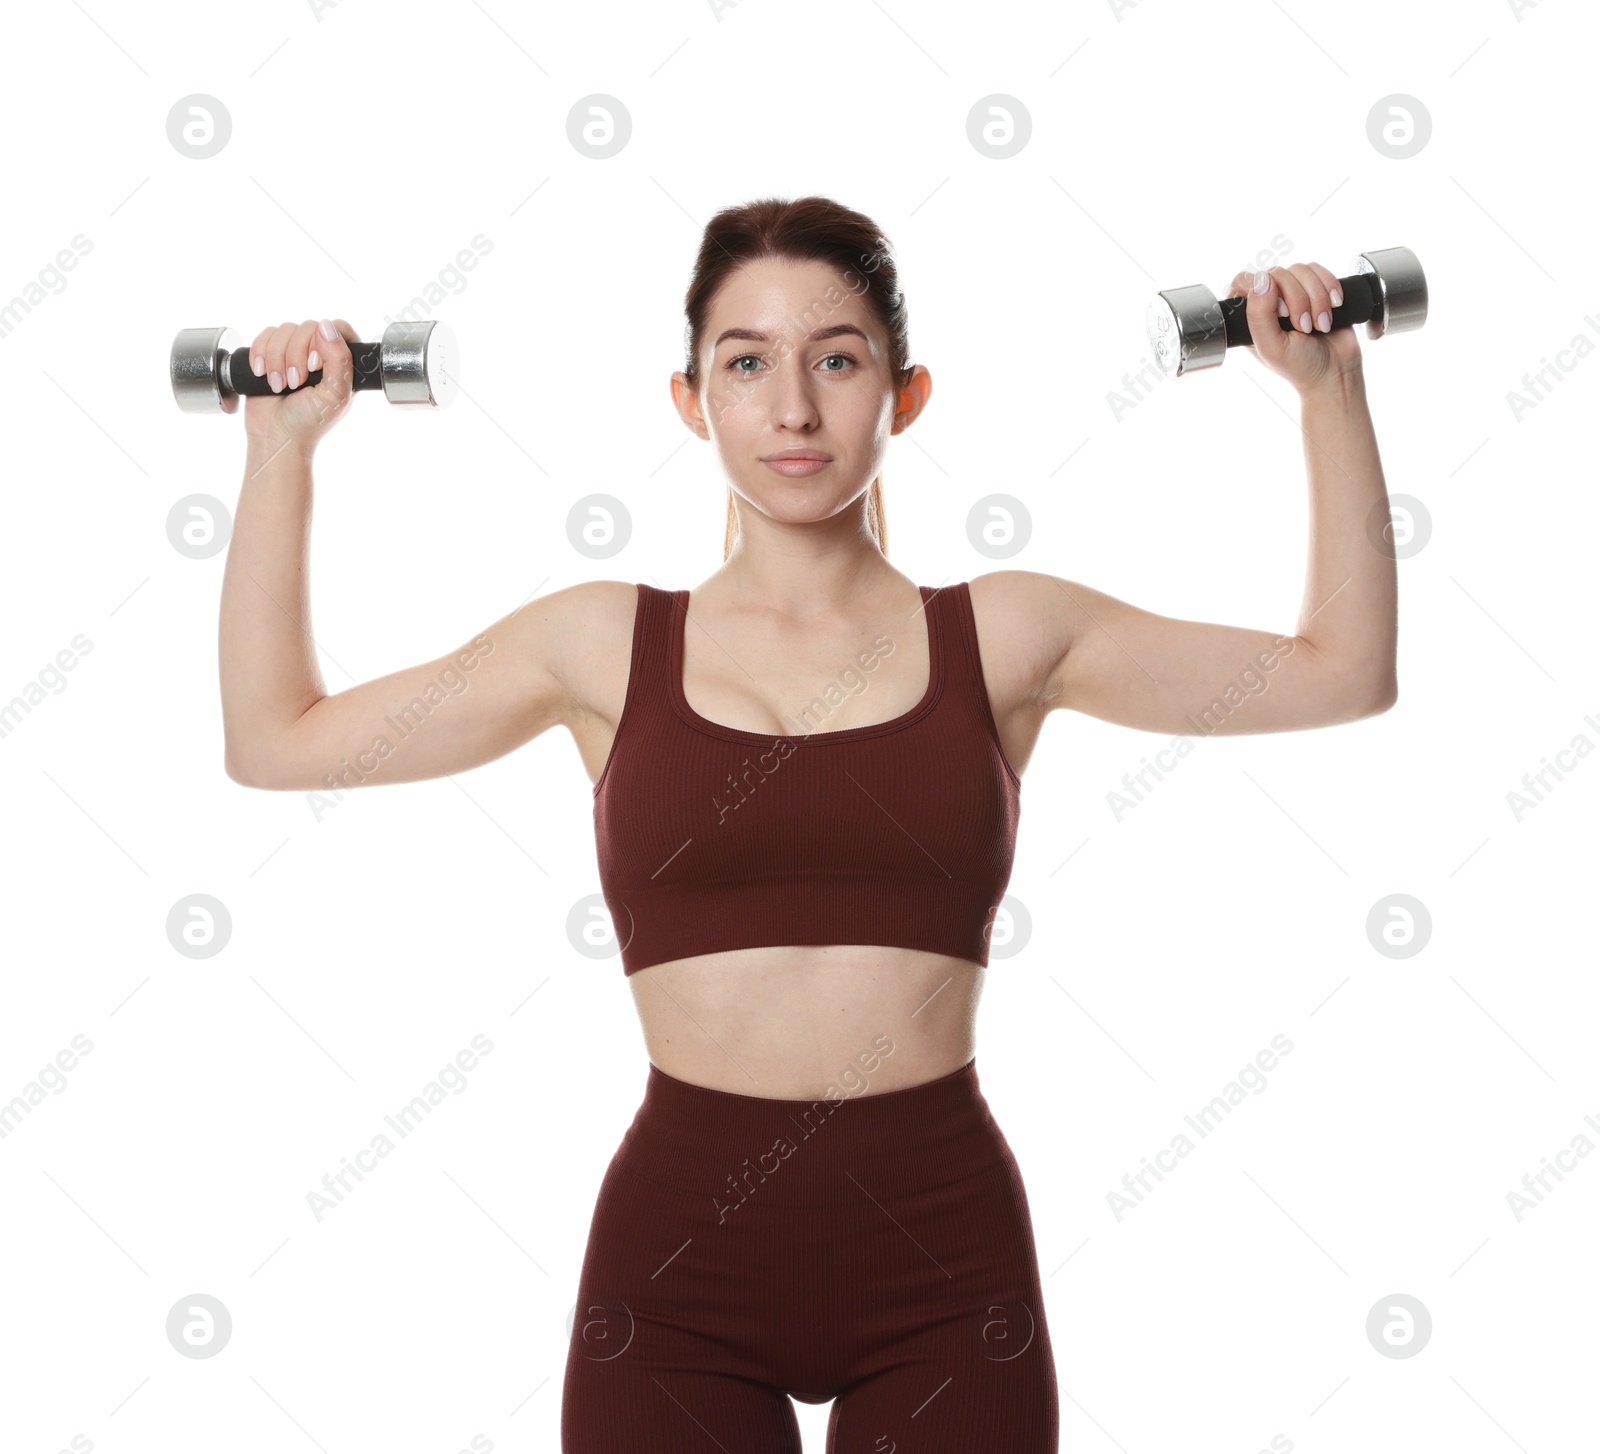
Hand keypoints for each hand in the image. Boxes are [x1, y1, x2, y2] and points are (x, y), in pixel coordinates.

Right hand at [242, 317, 357, 450]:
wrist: (275, 435)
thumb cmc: (309, 422)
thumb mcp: (334, 396)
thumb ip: (340, 362)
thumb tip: (326, 326)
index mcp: (343, 363)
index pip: (339, 328)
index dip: (324, 341)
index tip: (314, 366)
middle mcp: (320, 354)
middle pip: (308, 327)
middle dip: (296, 356)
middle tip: (295, 383)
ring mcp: (295, 351)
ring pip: (285, 330)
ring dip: (277, 358)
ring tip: (279, 385)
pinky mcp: (271, 353)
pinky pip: (265, 335)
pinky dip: (260, 353)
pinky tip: (261, 373)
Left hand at [1226, 262, 1361, 394]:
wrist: (1337, 371)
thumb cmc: (1301, 366)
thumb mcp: (1272, 347)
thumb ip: (1259, 315)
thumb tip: (1261, 279)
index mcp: (1250, 317)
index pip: (1244, 280)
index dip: (1263, 290)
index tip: (1280, 313)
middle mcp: (1270, 301)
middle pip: (1278, 273)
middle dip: (1297, 300)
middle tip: (1304, 327)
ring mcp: (1294, 293)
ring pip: (1301, 270)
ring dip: (1317, 297)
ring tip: (1319, 324)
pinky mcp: (1317, 288)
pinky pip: (1320, 271)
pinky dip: (1330, 287)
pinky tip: (1334, 307)